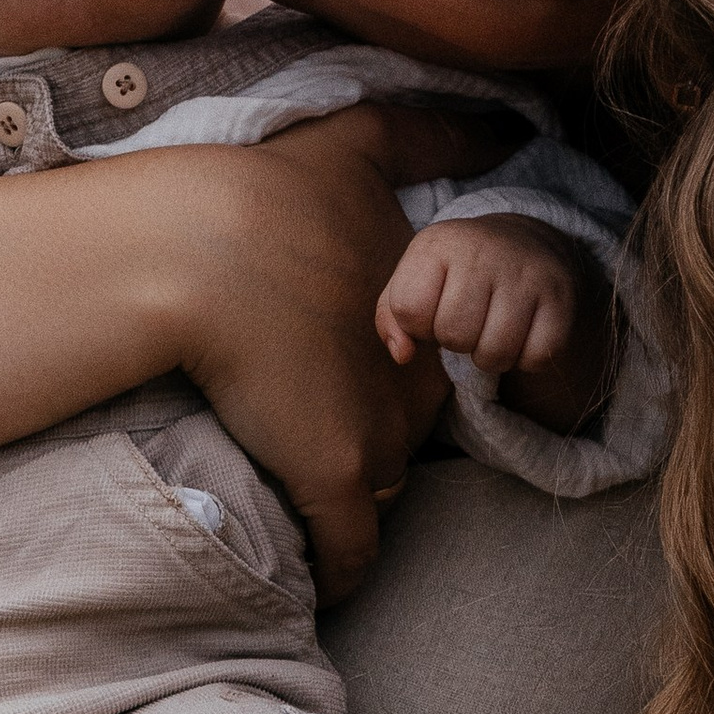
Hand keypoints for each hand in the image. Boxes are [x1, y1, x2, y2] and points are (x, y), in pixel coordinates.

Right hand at [153, 103, 515, 602]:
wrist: (202, 249)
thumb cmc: (273, 197)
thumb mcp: (363, 142)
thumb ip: (436, 130)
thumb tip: (511, 125)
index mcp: (419, 322)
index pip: (417, 381)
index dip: (381, 388)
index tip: (341, 392)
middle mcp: (411, 386)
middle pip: (399, 441)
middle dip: (367, 448)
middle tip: (312, 448)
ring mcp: (372, 438)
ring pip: (374, 497)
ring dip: (348, 508)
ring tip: (306, 510)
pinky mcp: (330, 480)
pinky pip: (349, 557)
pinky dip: (339, 575)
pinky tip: (324, 588)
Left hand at [377, 213, 585, 380]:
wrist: (524, 242)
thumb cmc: (456, 273)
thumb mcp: (415, 280)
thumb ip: (391, 318)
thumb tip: (403, 354)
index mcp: (439, 243)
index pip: (410, 310)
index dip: (418, 324)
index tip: (434, 307)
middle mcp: (485, 250)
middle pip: (453, 335)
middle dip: (455, 340)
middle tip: (469, 318)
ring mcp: (527, 273)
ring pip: (494, 353)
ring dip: (489, 356)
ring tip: (491, 329)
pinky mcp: (561, 296)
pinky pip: (535, 358)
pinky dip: (525, 359)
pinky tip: (522, 332)